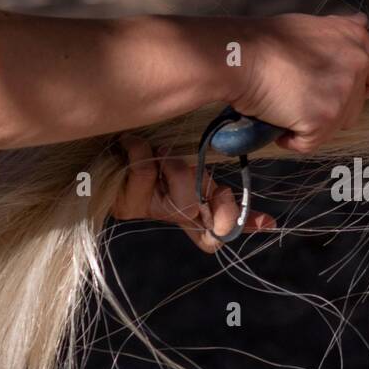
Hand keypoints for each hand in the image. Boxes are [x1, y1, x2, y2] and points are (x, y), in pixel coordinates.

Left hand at [113, 134, 273, 253]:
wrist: (101, 152)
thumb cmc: (147, 156)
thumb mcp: (187, 165)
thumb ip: (211, 182)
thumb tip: (266, 218)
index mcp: (192, 204)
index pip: (224, 223)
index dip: (242, 223)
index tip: (267, 221)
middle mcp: (173, 214)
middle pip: (197, 208)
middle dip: (187, 176)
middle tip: (171, 160)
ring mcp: (149, 213)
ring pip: (177, 188)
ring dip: (166, 162)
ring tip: (151, 151)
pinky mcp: (125, 207)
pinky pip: (143, 172)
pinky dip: (138, 151)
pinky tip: (128, 145)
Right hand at [223, 12, 368, 153]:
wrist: (237, 56)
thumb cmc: (267, 41)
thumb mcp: (313, 25)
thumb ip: (342, 31)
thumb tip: (364, 22)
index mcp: (358, 41)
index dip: (368, 89)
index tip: (343, 90)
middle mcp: (356, 64)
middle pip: (359, 108)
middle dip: (332, 108)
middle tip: (301, 94)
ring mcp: (342, 94)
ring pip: (337, 127)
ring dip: (313, 123)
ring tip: (285, 103)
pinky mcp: (323, 119)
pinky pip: (311, 142)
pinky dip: (292, 138)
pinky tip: (276, 117)